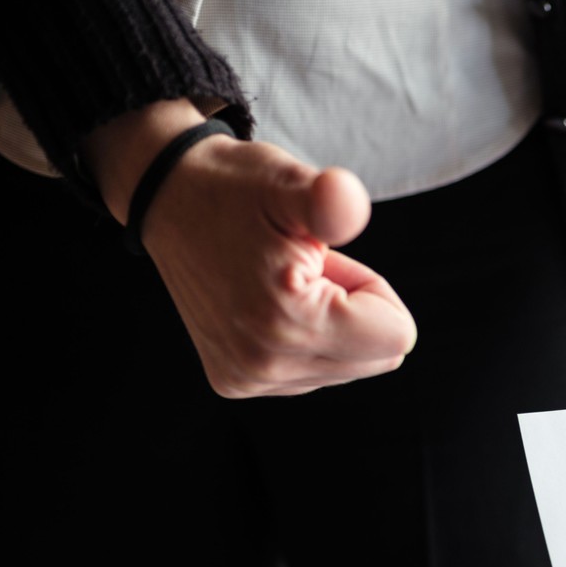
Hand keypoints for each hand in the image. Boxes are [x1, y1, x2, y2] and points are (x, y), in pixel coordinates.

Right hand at [84, 100, 416, 398]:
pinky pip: (313, 373)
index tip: (325, 260)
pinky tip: (268, 302)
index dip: (373, 289)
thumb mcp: (287, 184)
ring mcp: (248, 380)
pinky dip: (306, 338)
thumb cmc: (236, 188)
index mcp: (288, 322)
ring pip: (348, 367)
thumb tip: (346, 195)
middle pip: (377, 358)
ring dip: (331, 324)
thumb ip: (330, 200)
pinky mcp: (236, 382)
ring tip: (282, 282)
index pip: (397, 336)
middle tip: (305, 269)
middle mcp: (265, 365)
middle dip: (356, 310)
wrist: (169, 200)